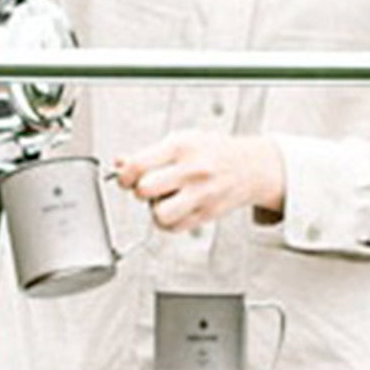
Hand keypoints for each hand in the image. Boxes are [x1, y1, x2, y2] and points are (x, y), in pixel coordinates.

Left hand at [113, 133, 283, 231]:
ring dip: (155, 210)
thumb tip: (119, 164)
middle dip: (140, 191)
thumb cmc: (212, 152)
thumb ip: (148, 154)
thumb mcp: (180, 142)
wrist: (250, 166)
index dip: (124, 175)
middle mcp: (192, 171)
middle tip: (148, 188)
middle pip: (145, 190)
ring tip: (164, 200)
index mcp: (181, 147)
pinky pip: (174, 228)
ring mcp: (201, 194)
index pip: (138, 165)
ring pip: (160, 214)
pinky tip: (175, 209)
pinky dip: (168, 222)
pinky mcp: (207, 214)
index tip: (126, 178)